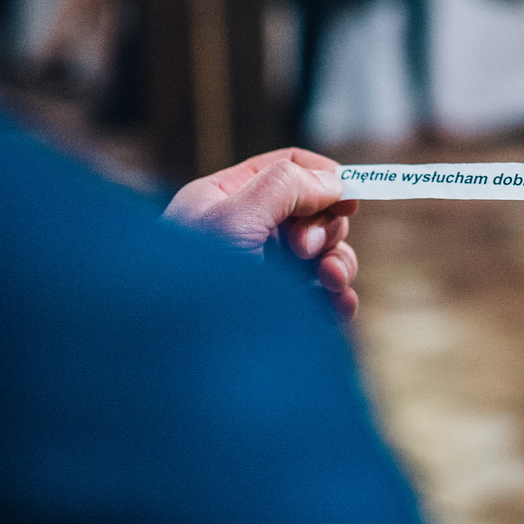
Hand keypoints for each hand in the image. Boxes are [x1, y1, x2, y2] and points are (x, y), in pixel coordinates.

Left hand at [165, 148, 360, 319]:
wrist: (172, 355)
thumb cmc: (187, 281)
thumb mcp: (233, 218)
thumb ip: (284, 187)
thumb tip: (332, 182)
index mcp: (227, 198)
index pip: (286, 169)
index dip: (323, 177)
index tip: (351, 198)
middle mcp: (248, 232)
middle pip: (313, 213)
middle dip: (324, 230)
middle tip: (304, 252)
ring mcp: (265, 272)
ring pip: (323, 256)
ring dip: (339, 264)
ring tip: (331, 280)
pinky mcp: (279, 310)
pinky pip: (323, 296)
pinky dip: (338, 298)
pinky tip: (339, 305)